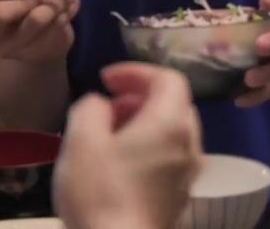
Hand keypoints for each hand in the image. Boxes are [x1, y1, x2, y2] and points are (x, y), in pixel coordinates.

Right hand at [54, 63, 202, 228]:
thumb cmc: (101, 191)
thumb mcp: (81, 138)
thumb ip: (91, 107)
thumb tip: (100, 105)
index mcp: (170, 122)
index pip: (168, 78)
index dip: (136, 71)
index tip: (105, 80)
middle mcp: (189, 145)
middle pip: (174, 104)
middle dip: (140, 96)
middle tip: (108, 105)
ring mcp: (188, 174)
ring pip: (173, 133)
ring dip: (143, 123)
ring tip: (109, 135)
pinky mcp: (178, 198)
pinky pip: (169, 157)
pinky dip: (148, 147)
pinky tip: (118, 165)